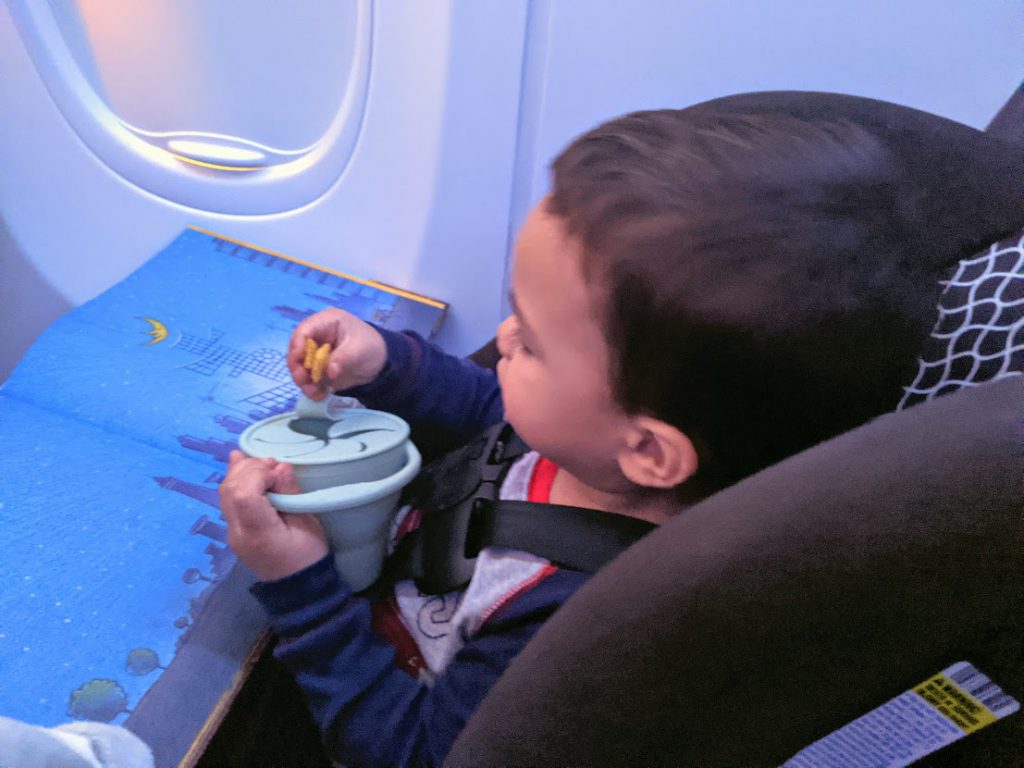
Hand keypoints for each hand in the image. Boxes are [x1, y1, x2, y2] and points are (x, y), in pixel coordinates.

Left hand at [220, 451, 327, 581]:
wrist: (297, 589)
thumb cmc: (307, 557)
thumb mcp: (308, 525)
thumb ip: (291, 495)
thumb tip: (280, 467)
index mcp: (258, 532)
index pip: (244, 494)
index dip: (258, 474)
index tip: (279, 472)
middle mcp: (237, 531)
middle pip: (230, 490)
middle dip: (249, 468)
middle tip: (273, 465)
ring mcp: (231, 532)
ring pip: (224, 493)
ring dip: (240, 472)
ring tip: (261, 464)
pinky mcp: (233, 531)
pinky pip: (227, 501)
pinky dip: (235, 482)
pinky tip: (243, 468)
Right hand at [287, 308, 387, 399]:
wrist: (381, 362)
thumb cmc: (371, 346)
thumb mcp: (360, 349)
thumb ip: (343, 358)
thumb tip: (329, 371)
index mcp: (325, 323)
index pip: (304, 331)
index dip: (297, 346)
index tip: (300, 362)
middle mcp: (316, 338)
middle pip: (296, 351)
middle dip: (297, 367)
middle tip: (303, 381)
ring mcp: (315, 355)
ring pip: (300, 368)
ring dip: (303, 381)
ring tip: (314, 392)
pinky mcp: (318, 370)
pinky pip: (309, 380)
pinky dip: (311, 389)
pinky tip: (320, 395)